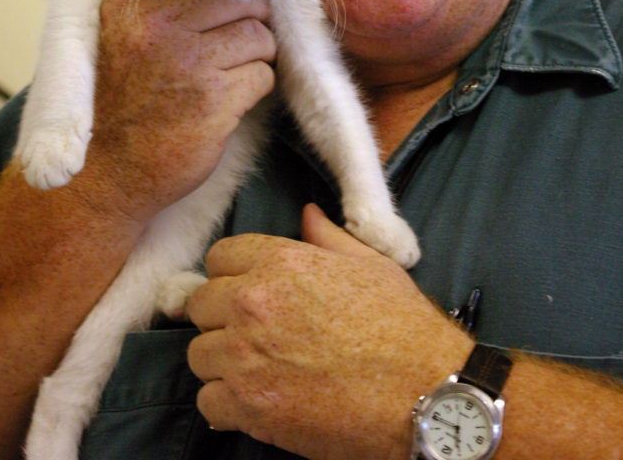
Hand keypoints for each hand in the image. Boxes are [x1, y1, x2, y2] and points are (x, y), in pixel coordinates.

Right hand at [79, 0, 276, 223]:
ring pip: (258, 34)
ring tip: (235, 70)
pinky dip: (255, 87)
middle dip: (248, 18)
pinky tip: (232, 99)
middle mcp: (158, 26)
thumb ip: (156, 0)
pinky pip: (262, 75)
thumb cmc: (119, 102)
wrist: (105, 175)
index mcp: (130, 5)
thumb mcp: (118, 35)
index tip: (222, 3)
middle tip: (238, 40)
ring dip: (256, 54)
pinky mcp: (215, 100)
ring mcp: (188, 63)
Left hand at [187, 204, 471, 459]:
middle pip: (200, 304)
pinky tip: (258, 400)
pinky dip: (228, 405)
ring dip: (223, 362)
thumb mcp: (369, 265)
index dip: (233, 274)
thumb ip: (327, 238)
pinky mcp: (249, 407)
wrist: (424, 393)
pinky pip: (208, 402)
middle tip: (253, 333)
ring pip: (199, 354)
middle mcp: (253, 302)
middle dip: (222, 317)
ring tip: (258, 368)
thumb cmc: (402, 326)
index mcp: (280, 260)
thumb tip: (307, 216)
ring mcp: (246, 356)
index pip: (218, 256)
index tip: (247, 290)